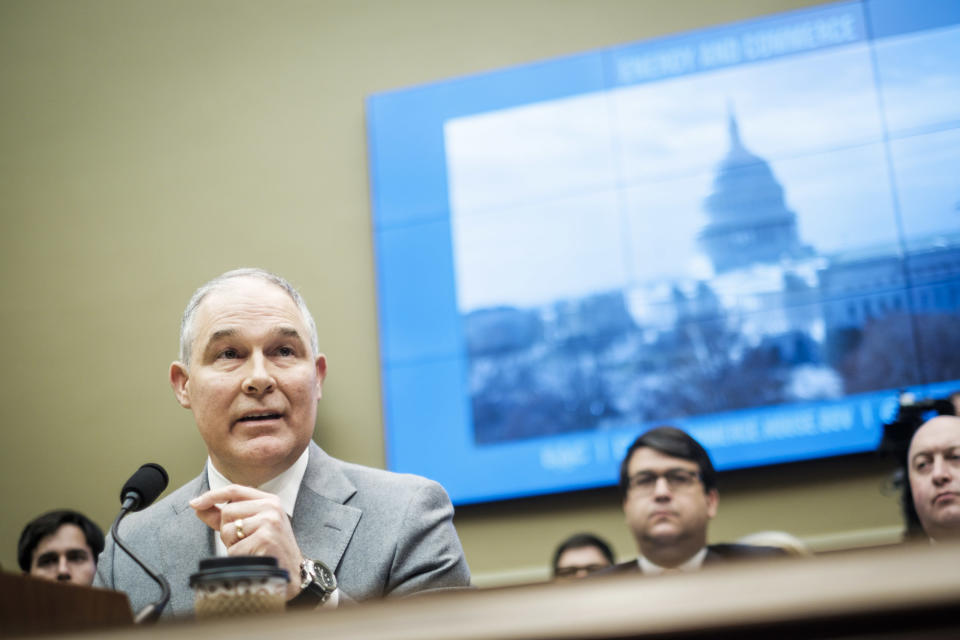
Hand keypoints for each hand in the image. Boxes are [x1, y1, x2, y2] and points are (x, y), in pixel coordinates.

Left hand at [190, 485, 303, 599]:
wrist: (292, 572)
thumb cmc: (270, 549)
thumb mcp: (251, 526)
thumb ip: (225, 515)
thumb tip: (198, 506)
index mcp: (269, 500)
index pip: (235, 490)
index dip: (212, 495)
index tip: (196, 503)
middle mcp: (271, 507)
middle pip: (228, 512)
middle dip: (228, 531)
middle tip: (245, 541)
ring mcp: (269, 522)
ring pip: (228, 530)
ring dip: (233, 545)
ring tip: (251, 550)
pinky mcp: (265, 538)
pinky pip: (234, 548)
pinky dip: (238, 557)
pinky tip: (253, 558)